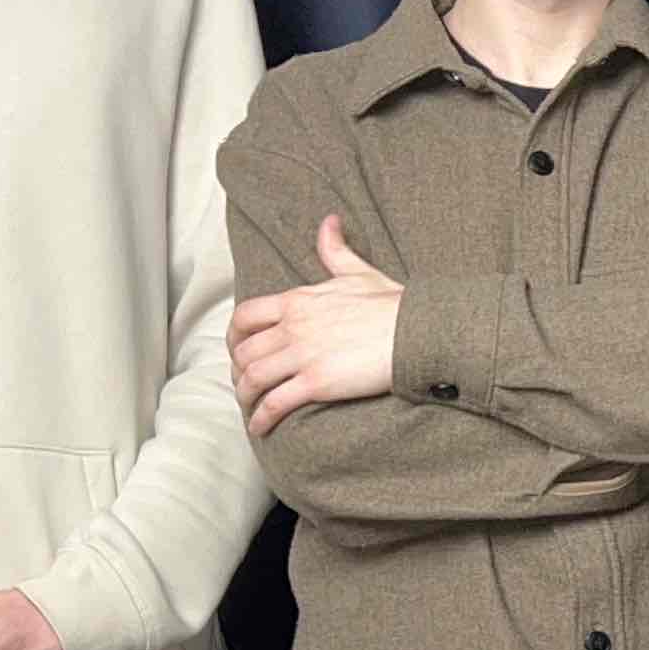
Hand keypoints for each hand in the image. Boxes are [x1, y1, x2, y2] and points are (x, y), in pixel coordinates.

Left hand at [230, 214, 405, 435]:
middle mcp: (292, 327)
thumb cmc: (392, 305)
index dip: (233, 337)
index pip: (245, 316)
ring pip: (252, 378)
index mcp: (297, 301)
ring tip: (249, 409)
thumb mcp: (358, 272)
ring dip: (245, 396)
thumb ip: (335, 250)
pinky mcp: (315, 383)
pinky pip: (274, 403)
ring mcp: (302, 355)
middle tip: (245, 384)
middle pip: (244, 351)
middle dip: (238, 371)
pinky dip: (261, 418)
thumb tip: (329, 221)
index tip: (236, 349)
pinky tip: (260, 428)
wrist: (415, 332)